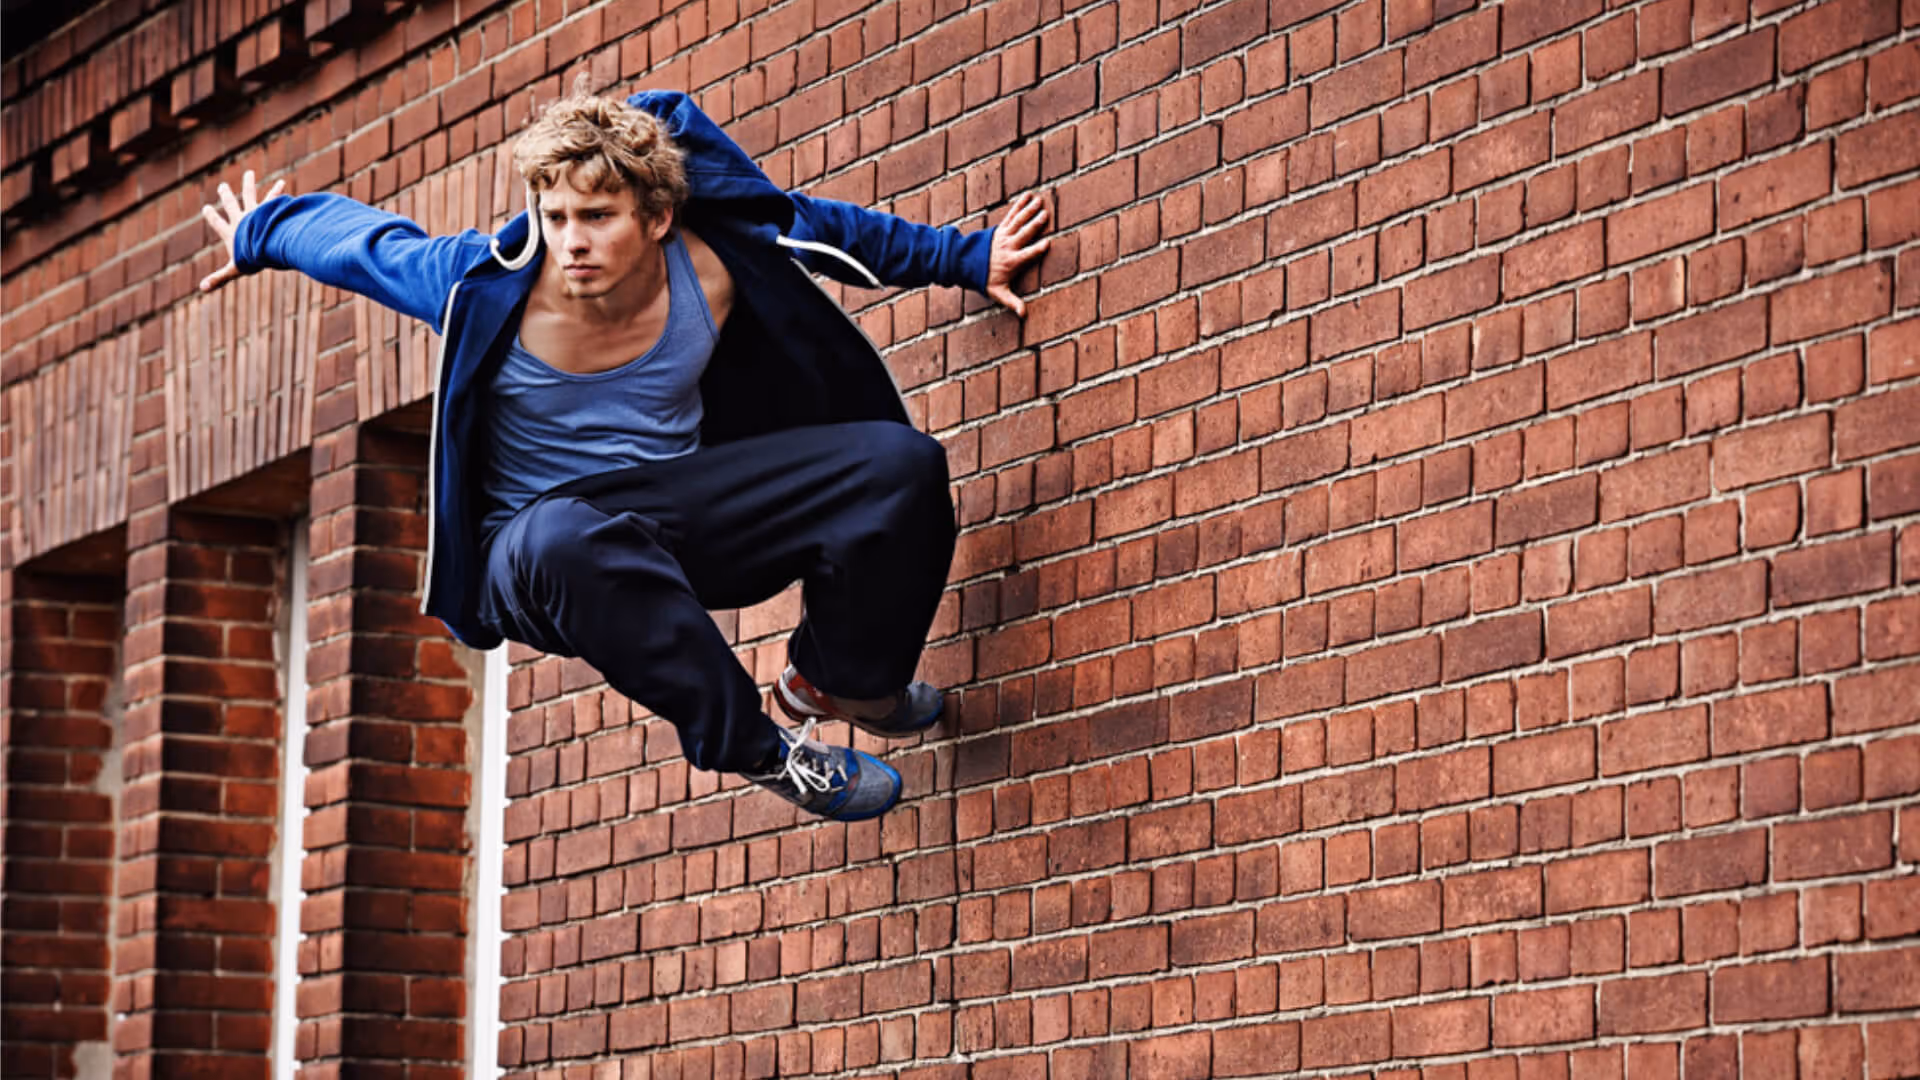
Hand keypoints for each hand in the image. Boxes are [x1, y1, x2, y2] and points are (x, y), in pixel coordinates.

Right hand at [199, 169, 285, 291]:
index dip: (211, 216)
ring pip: (250, 195)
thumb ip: (219, 278)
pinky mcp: (268, 210)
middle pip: (230, 205)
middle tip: (222, 187)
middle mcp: (241, 219)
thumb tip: (202, 289)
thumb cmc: (251, 258)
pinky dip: (278, 192)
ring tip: (249, 173)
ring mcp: (254, 213)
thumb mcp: (234, 270)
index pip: (217, 223)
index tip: (206, 208)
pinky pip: (274, 199)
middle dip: (226, 195)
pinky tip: (283, 183)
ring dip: (249, 184)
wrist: (267, 244)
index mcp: (231, 232)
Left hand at [984, 191, 1051, 317]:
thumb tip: (1024, 315)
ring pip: (1019, 221)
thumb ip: (1012, 302)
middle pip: (1024, 233)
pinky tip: (1028, 196)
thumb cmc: (984, 279)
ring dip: (1029, 211)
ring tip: (1040, 201)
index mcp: (1011, 261)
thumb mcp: (997, 293)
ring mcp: (1003, 236)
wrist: (963, 264)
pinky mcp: (1000, 228)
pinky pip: (1012, 215)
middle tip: (1045, 214)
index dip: (1037, 249)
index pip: (1027, 254)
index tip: (1048, 242)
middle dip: (1035, 224)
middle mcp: (1008, 246)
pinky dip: (1019, 205)